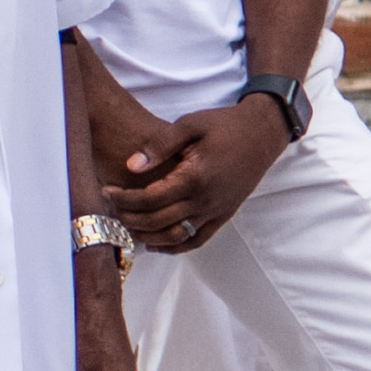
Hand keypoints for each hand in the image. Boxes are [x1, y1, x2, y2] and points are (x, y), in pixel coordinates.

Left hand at [105, 97, 288, 251]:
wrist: (263, 133)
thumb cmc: (225, 125)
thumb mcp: (190, 124)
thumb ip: (159, 145)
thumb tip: (131, 165)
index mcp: (195, 177)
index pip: (150, 198)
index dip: (124, 199)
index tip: (107, 192)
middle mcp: (206, 200)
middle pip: (158, 221)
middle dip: (129, 218)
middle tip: (111, 209)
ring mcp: (217, 211)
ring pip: (175, 236)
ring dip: (148, 236)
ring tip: (128, 225)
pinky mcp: (224, 215)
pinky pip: (197, 240)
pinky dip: (175, 247)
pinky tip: (156, 243)